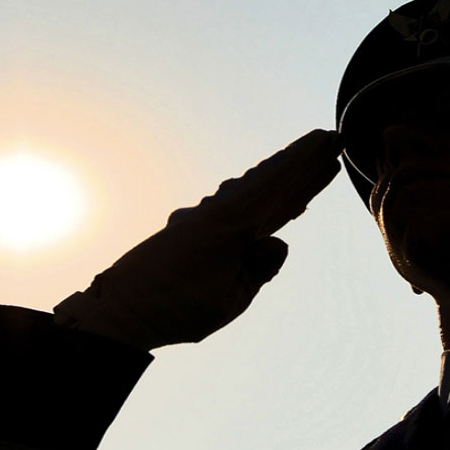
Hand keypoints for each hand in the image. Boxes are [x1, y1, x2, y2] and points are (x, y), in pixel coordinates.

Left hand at [54, 129, 343, 350]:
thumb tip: (278, 242)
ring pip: (249, 189)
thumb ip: (257, 270)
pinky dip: (255, 196)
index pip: (281, 190)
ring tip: (306, 163)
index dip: (309, 168)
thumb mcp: (229, 300)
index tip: (331, 145)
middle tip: (328, 138)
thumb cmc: (175, 310)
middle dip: (299, 161)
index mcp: (232, 227)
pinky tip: (263, 199)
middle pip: (267, 180)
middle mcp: (217, 214)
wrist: (118, 311)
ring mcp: (201, 218)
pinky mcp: (190, 228)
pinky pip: (233, 205)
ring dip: (278, 174)